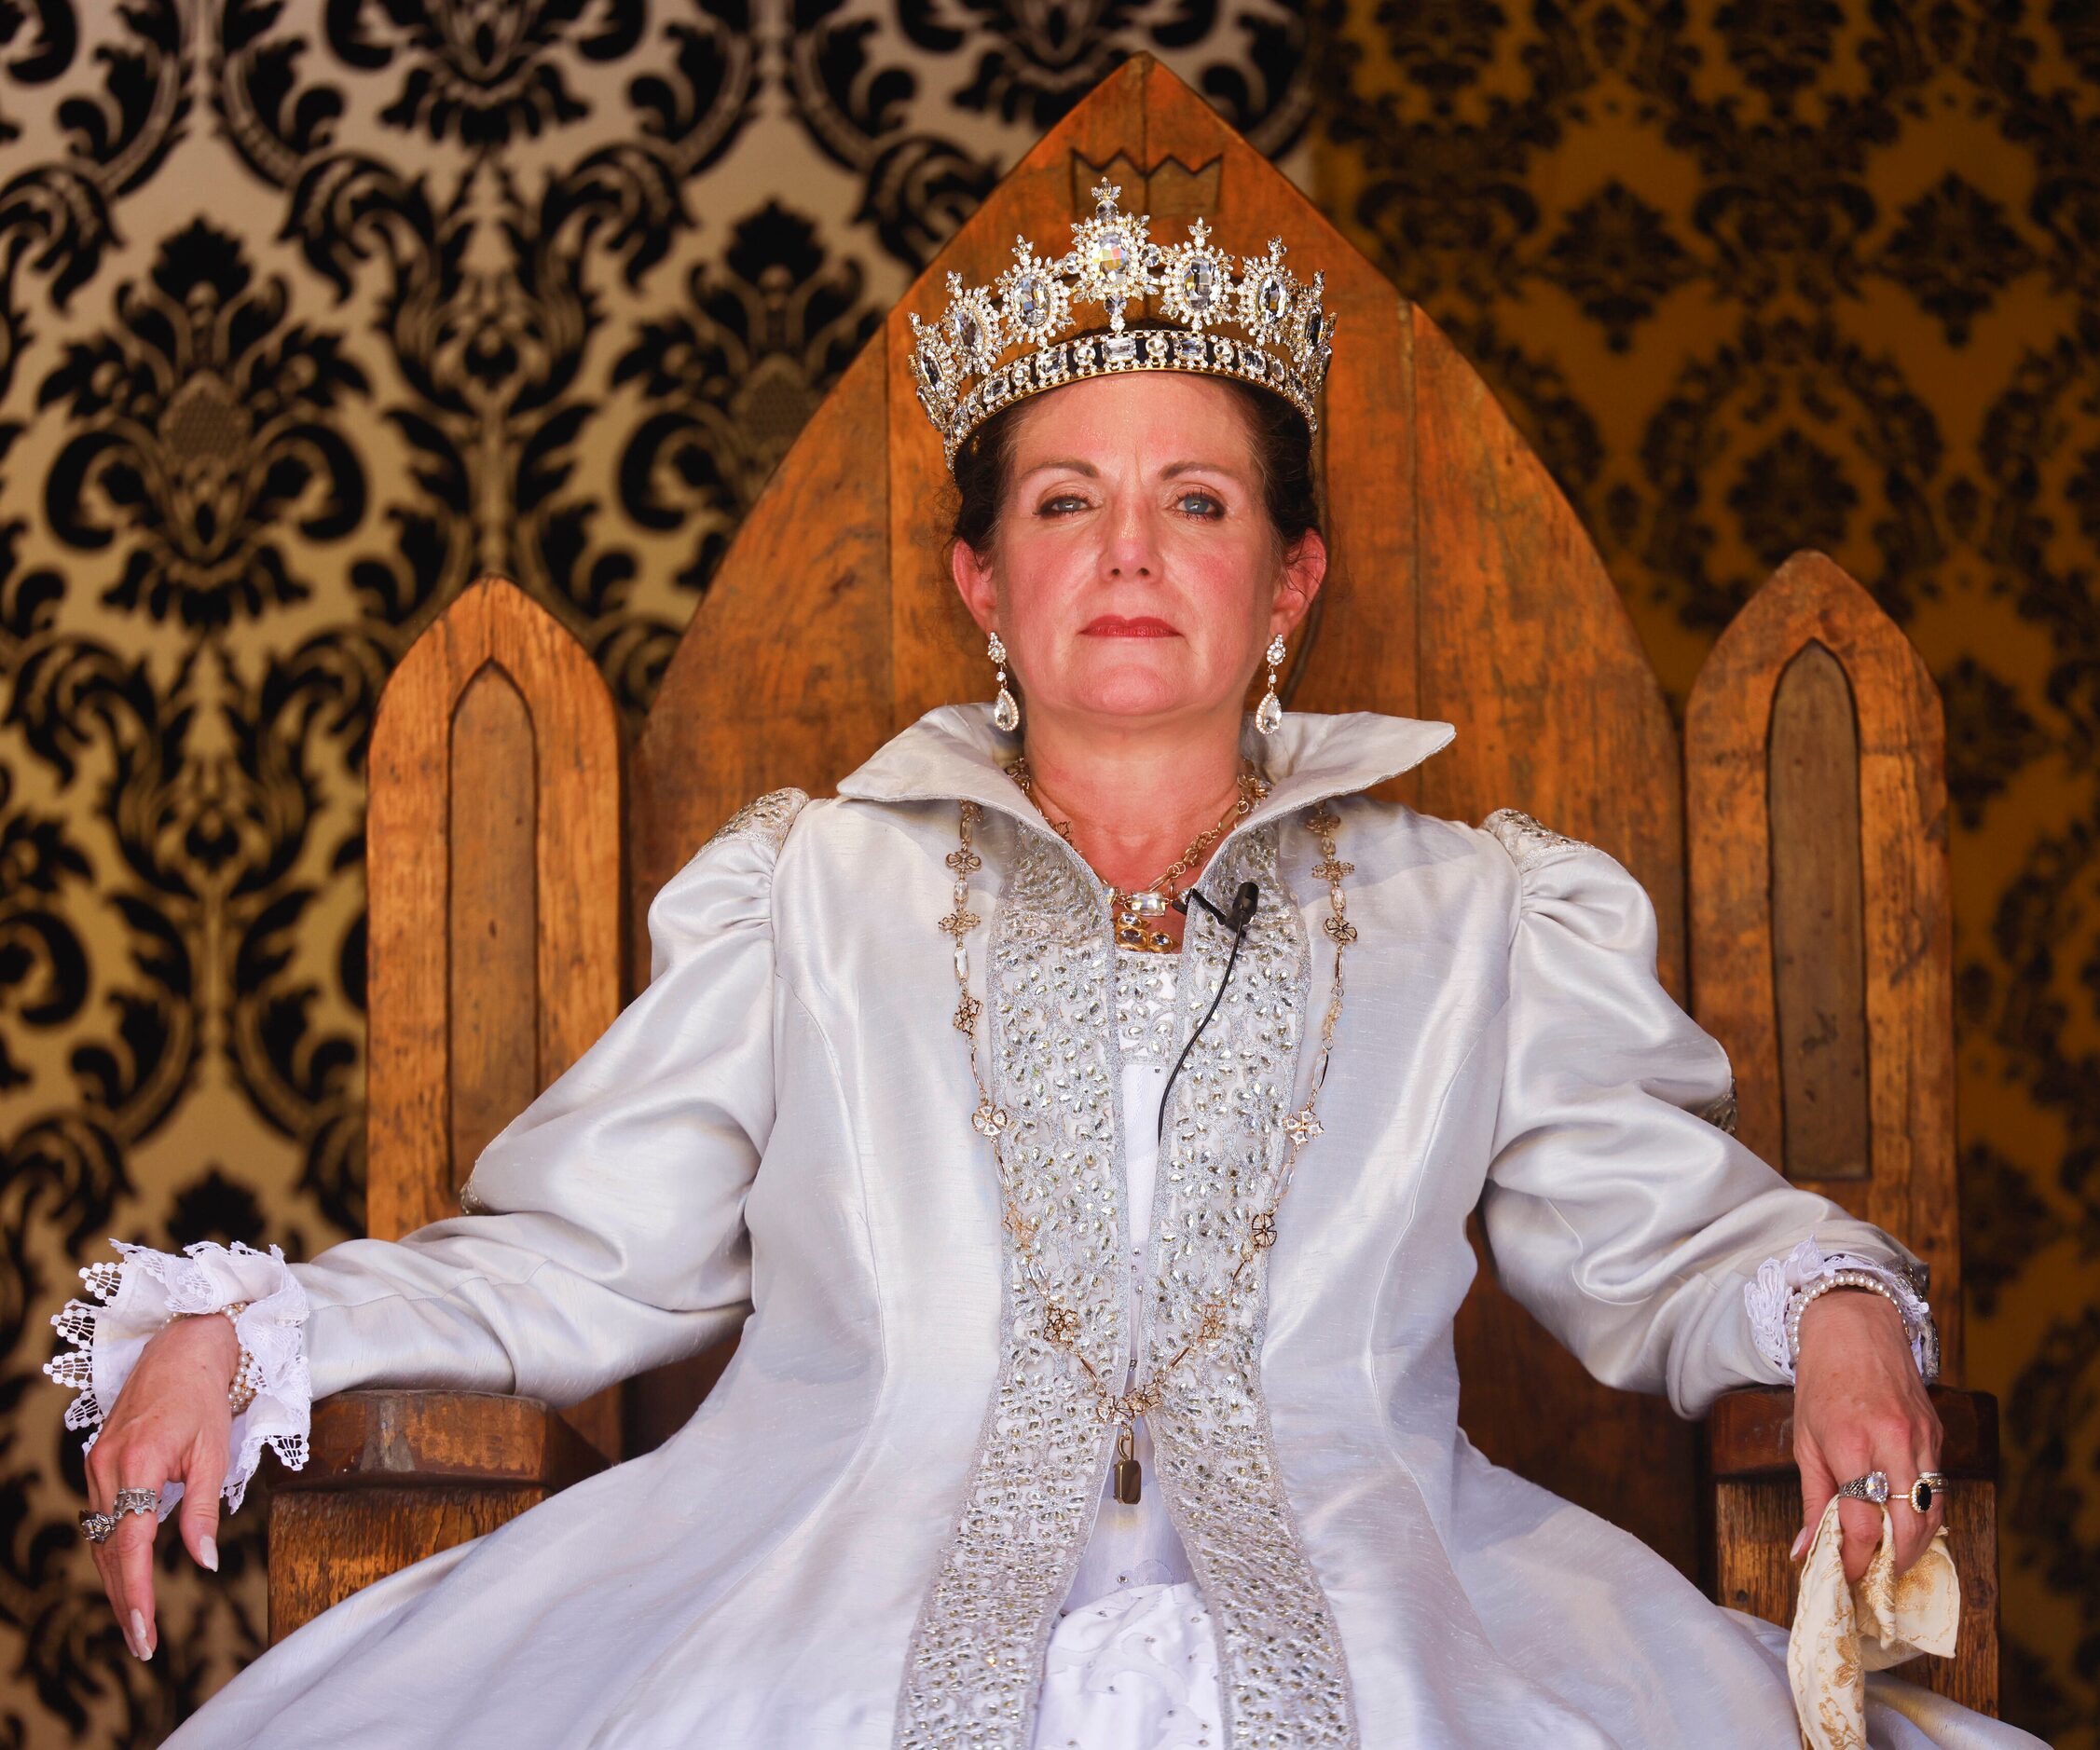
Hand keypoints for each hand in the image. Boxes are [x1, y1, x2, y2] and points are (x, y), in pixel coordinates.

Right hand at [83, 1312, 237, 1659]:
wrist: (182, 1348)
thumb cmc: (204, 1396)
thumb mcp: (213, 1452)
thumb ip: (202, 1510)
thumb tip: (204, 1561)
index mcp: (137, 1464)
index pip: (132, 1546)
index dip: (136, 1593)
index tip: (144, 1632)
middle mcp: (106, 1467)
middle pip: (110, 1551)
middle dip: (125, 1599)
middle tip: (143, 1643)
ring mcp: (96, 1464)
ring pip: (102, 1538)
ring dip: (118, 1580)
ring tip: (137, 1620)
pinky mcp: (98, 1461)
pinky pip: (102, 1517)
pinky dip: (114, 1549)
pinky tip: (127, 1573)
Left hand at [1790, 1287, 1944, 1584]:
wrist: (1854, 1328)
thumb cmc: (1821, 1383)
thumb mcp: (1805, 1441)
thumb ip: (1812, 1501)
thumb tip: (1805, 1553)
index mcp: (1851, 1444)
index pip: (1863, 1524)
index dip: (1855, 1561)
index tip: (1846, 1578)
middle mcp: (1893, 1443)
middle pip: (1909, 1527)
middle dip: (1893, 1562)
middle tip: (1873, 1576)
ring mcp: (1922, 1438)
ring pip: (1933, 1512)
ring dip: (1914, 1543)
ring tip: (1889, 1557)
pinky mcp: (1939, 1433)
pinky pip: (1939, 1487)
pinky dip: (1925, 1512)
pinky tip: (1905, 1522)